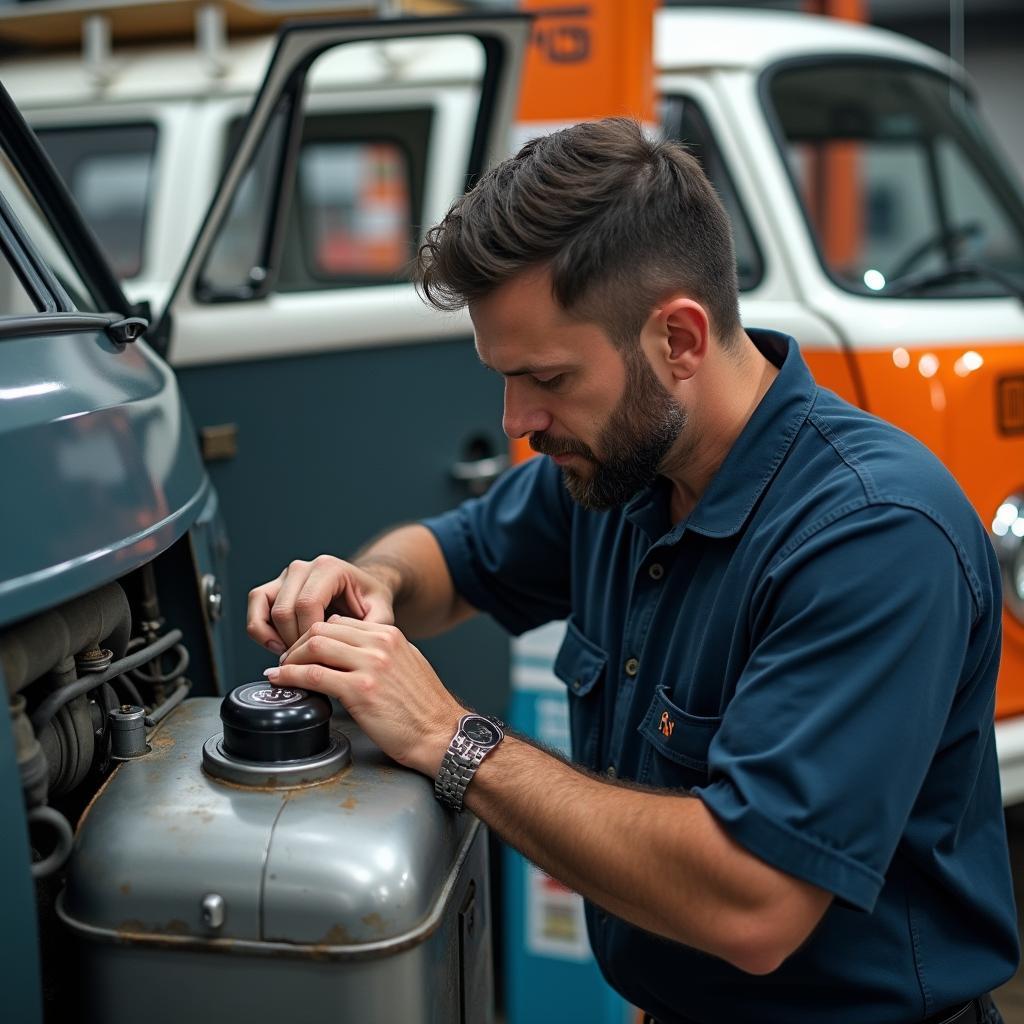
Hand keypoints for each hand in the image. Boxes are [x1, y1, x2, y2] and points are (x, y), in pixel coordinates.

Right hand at [247, 555, 395, 654]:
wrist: (361, 591)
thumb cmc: (370, 602)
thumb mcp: (381, 613)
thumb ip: (372, 628)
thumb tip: (350, 645)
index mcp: (329, 568)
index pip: (307, 604)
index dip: (309, 636)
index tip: (319, 656)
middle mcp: (304, 567)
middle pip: (284, 610)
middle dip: (294, 642)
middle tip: (308, 661)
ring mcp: (286, 575)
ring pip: (265, 607)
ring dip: (274, 637)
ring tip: (292, 654)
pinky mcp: (274, 586)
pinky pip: (256, 605)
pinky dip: (260, 629)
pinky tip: (277, 646)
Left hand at [264, 615, 463, 774]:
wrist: (442, 735)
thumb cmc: (425, 708)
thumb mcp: (407, 664)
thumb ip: (381, 652)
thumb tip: (350, 651)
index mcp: (390, 634)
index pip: (339, 622)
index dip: (314, 635)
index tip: (303, 650)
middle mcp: (380, 643)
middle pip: (322, 629)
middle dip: (297, 644)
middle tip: (287, 661)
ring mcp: (371, 665)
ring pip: (314, 646)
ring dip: (290, 658)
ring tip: (282, 671)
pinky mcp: (360, 691)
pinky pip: (314, 675)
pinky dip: (291, 676)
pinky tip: (282, 681)